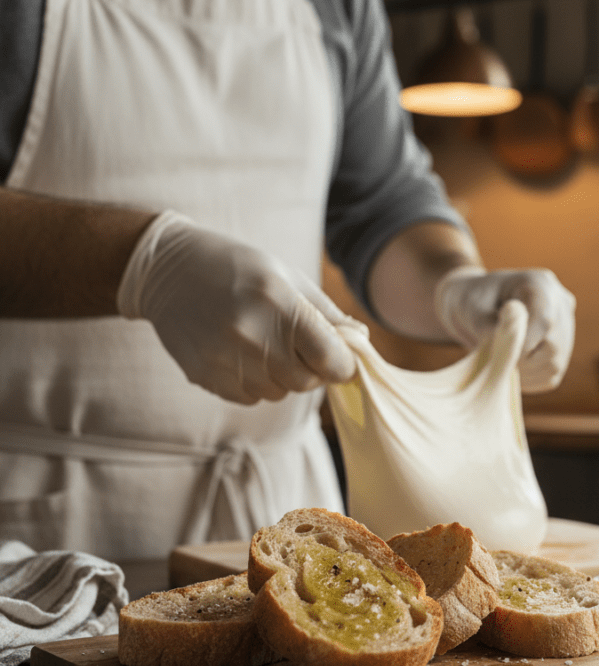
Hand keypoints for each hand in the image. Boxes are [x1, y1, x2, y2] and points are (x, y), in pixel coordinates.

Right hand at [117, 211, 362, 404]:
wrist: (168, 270)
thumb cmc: (238, 268)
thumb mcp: (287, 276)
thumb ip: (327, 313)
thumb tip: (362, 340)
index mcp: (280, 303)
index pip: (331, 359)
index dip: (343, 364)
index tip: (341, 358)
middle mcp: (253, 335)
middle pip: (307, 381)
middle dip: (313, 369)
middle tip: (299, 346)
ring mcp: (226, 359)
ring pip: (280, 392)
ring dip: (283, 376)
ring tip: (263, 342)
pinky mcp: (206, 376)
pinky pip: (251, 397)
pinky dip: (256, 382)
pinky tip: (241, 353)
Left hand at [434, 266, 575, 392]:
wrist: (477, 307)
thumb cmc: (471, 302)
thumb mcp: (471, 308)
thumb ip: (488, 324)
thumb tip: (510, 340)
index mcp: (540, 283)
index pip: (544, 320)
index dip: (522, 343)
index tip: (497, 349)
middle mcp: (560, 303)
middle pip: (553, 345)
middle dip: (520, 359)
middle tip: (494, 356)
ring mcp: (565, 327)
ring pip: (555, 363)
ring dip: (524, 372)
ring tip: (500, 360)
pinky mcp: (562, 349)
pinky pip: (551, 375)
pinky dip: (528, 379)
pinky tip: (510, 366)